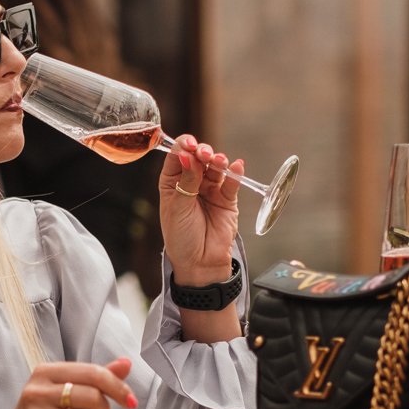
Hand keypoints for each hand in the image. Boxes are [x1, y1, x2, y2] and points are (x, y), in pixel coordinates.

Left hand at [159, 135, 242, 286]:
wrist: (200, 264)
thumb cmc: (182, 238)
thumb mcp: (178, 208)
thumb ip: (186, 181)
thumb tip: (187, 156)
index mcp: (172, 183)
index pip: (178, 157)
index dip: (183, 147)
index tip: (189, 144)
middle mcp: (191, 183)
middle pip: (198, 157)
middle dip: (202, 151)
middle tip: (203, 154)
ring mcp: (210, 190)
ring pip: (215, 167)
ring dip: (217, 160)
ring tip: (218, 161)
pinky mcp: (227, 199)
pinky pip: (232, 182)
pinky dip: (234, 172)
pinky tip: (236, 166)